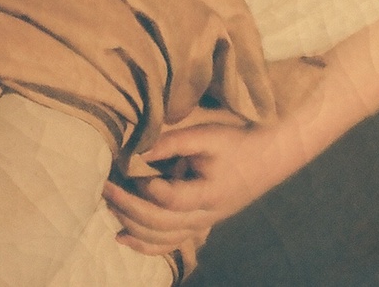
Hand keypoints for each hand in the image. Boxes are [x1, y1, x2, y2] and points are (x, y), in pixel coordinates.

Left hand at [103, 123, 281, 257]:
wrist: (273, 154)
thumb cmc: (241, 141)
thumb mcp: (210, 135)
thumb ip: (175, 142)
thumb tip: (139, 150)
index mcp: (208, 194)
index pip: (168, 199)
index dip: (146, 187)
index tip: (130, 167)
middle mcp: (204, 216)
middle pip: (158, 223)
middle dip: (127, 206)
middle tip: (105, 186)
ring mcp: (202, 224)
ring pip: (161, 238)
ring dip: (131, 224)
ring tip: (110, 205)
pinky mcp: (200, 224)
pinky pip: (169, 243)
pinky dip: (144, 244)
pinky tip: (122, 237)